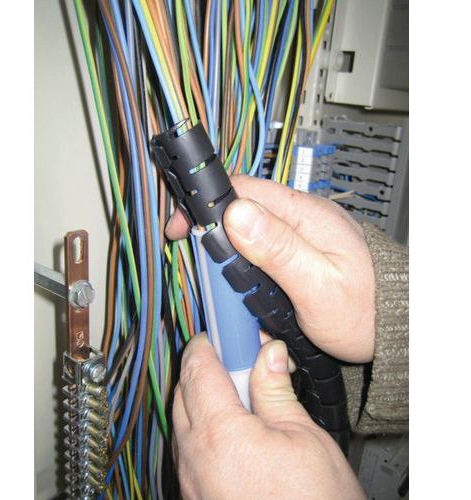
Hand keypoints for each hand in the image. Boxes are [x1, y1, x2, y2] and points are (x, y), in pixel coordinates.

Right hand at [166, 175, 375, 362]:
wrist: (393, 325)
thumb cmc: (364, 309)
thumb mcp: (318, 285)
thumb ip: (279, 249)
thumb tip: (237, 215)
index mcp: (303, 214)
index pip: (243, 189)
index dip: (206, 204)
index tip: (182, 228)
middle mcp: (299, 216)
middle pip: (240, 207)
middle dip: (212, 230)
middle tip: (198, 259)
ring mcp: (298, 233)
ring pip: (247, 229)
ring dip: (228, 250)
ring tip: (222, 278)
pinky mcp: (298, 249)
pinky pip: (261, 245)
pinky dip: (245, 261)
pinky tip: (245, 281)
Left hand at [173, 334, 364, 499]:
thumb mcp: (304, 439)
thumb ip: (276, 390)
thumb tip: (268, 354)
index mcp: (221, 435)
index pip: (200, 369)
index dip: (208, 342)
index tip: (220, 330)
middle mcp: (194, 458)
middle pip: (184, 391)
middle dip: (204, 367)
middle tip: (235, 358)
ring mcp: (190, 481)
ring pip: (181, 420)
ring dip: (202, 398)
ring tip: (239, 394)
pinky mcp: (194, 497)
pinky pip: (186, 449)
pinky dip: (201, 428)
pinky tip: (232, 429)